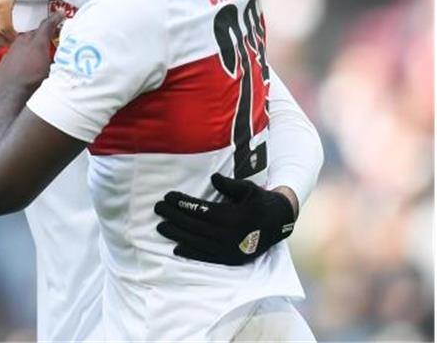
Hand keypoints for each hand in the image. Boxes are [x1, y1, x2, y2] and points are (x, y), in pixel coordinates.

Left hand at [0, 13, 63, 92]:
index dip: (55, 18)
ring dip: (32, 44)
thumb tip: (67, 59)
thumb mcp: (52, 71)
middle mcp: (23, 42)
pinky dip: (22, 54)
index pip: (47, 25)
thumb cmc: (32, 83)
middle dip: (44, 34)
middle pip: (35, 33)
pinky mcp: (5, 59)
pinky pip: (16, 52)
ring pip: (24, 42)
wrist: (9, 94)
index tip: (60, 14)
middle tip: (52, 38)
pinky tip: (26, 64)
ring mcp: (12, 50)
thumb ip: (59, 61)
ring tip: (39, 53)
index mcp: (37, 42)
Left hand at [154, 173, 296, 265]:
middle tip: (157, 208)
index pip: (201, 210)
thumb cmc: (259, 201)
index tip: (167, 196)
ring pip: (198, 243)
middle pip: (196, 226)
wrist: (279, 223)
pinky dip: (191, 254)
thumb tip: (212, 177)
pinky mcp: (231, 259)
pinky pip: (207, 258)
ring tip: (160, 226)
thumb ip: (229, 184)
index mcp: (234, 217)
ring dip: (177, 235)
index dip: (182, 204)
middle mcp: (231, 236)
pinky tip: (176, 248)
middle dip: (174, 217)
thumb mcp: (248, 188)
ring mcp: (230, 250)